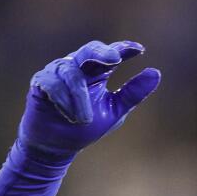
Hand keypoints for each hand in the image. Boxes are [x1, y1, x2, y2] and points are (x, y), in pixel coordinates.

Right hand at [17, 40, 160, 160]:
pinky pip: (52, 85)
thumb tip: (155, 73)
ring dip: (80, 98)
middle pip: (90, 51)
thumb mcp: (115, 110)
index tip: (139, 50)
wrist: (58, 146)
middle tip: (114, 58)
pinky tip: (68, 115)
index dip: (124, 48)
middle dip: (101, 53)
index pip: (112, 54)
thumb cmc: (86, 125)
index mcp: (97, 71)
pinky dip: (63, 101)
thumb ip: (133, 93)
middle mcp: (78, 66)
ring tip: (84, 119)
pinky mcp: (40, 83)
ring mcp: (57, 72)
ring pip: (71, 74)